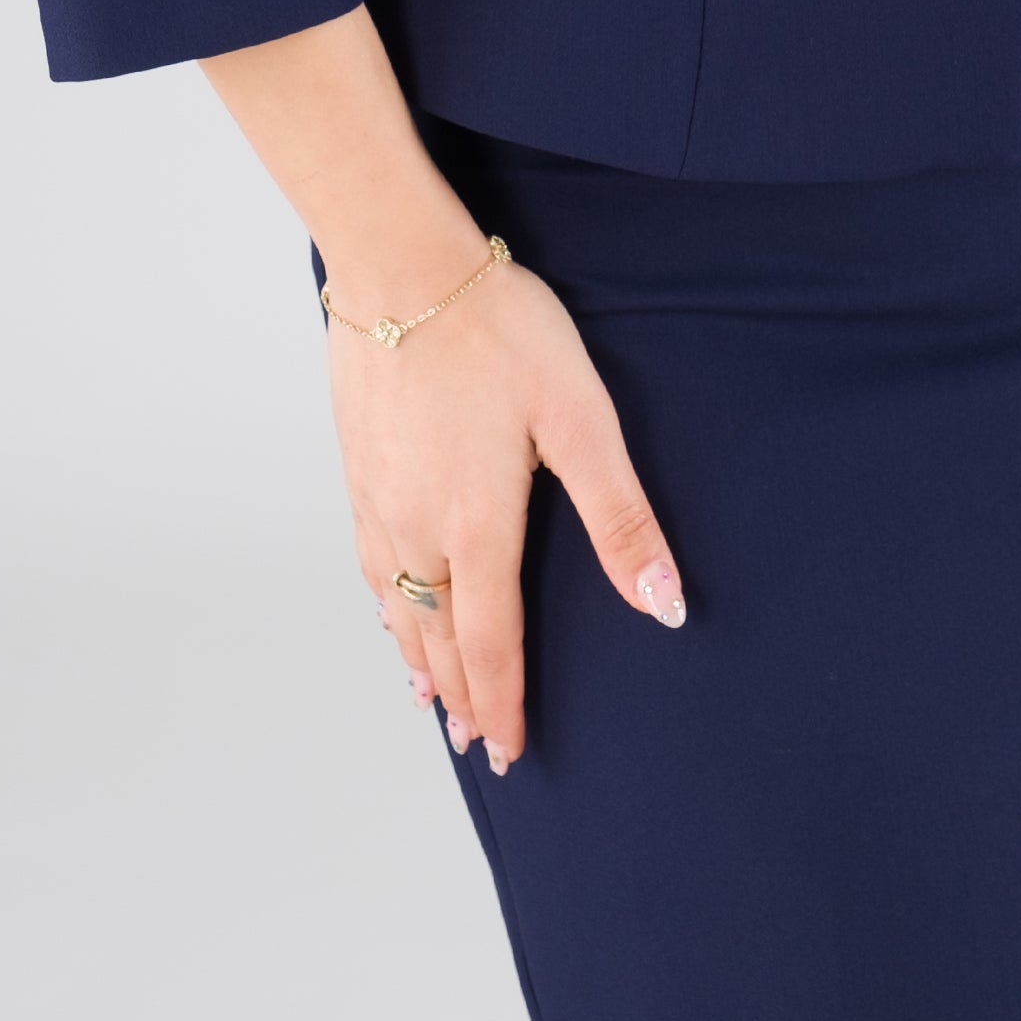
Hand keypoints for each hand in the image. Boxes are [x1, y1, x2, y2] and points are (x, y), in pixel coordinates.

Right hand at [337, 241, 684, 776]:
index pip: (492, 645)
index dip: (504, 704)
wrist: (402, 269)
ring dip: (419, 660)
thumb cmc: (499, 332)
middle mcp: (418, 529)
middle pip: (438, 640)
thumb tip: (664, 604)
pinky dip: (385, 608)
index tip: (511, 752)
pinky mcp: (356, 468)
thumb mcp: (580, 418)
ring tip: (433, 699)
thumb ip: (620, 517)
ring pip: (397, 608)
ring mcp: (378, 501)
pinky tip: (389, 607)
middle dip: (461, 698)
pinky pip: (369, 565)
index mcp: (478, 528)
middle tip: (475, 746)